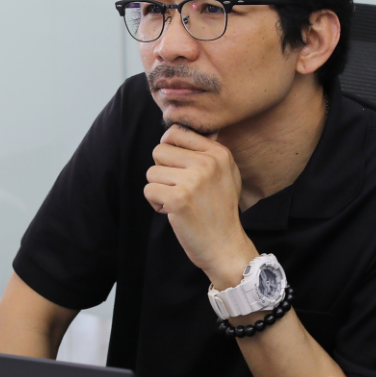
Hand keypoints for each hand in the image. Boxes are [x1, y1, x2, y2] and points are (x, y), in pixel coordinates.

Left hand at [145, 125, 254, 284]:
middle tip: (179, 189)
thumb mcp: (227, 174)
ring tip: (178, 202)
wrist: (225, 246)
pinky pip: (149, 190)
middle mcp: (207, 162)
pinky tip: (174, 212)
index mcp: (219, 153)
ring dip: (159, 190)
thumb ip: (207, 151)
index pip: (175, 132)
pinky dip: (156, 204)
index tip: (177, 168)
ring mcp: (193, 180)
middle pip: (159, 150)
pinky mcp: (178, 199)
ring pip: (151, 172)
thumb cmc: (220, 210)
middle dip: (162, 171)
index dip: (169, 150)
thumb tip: (179, 130)